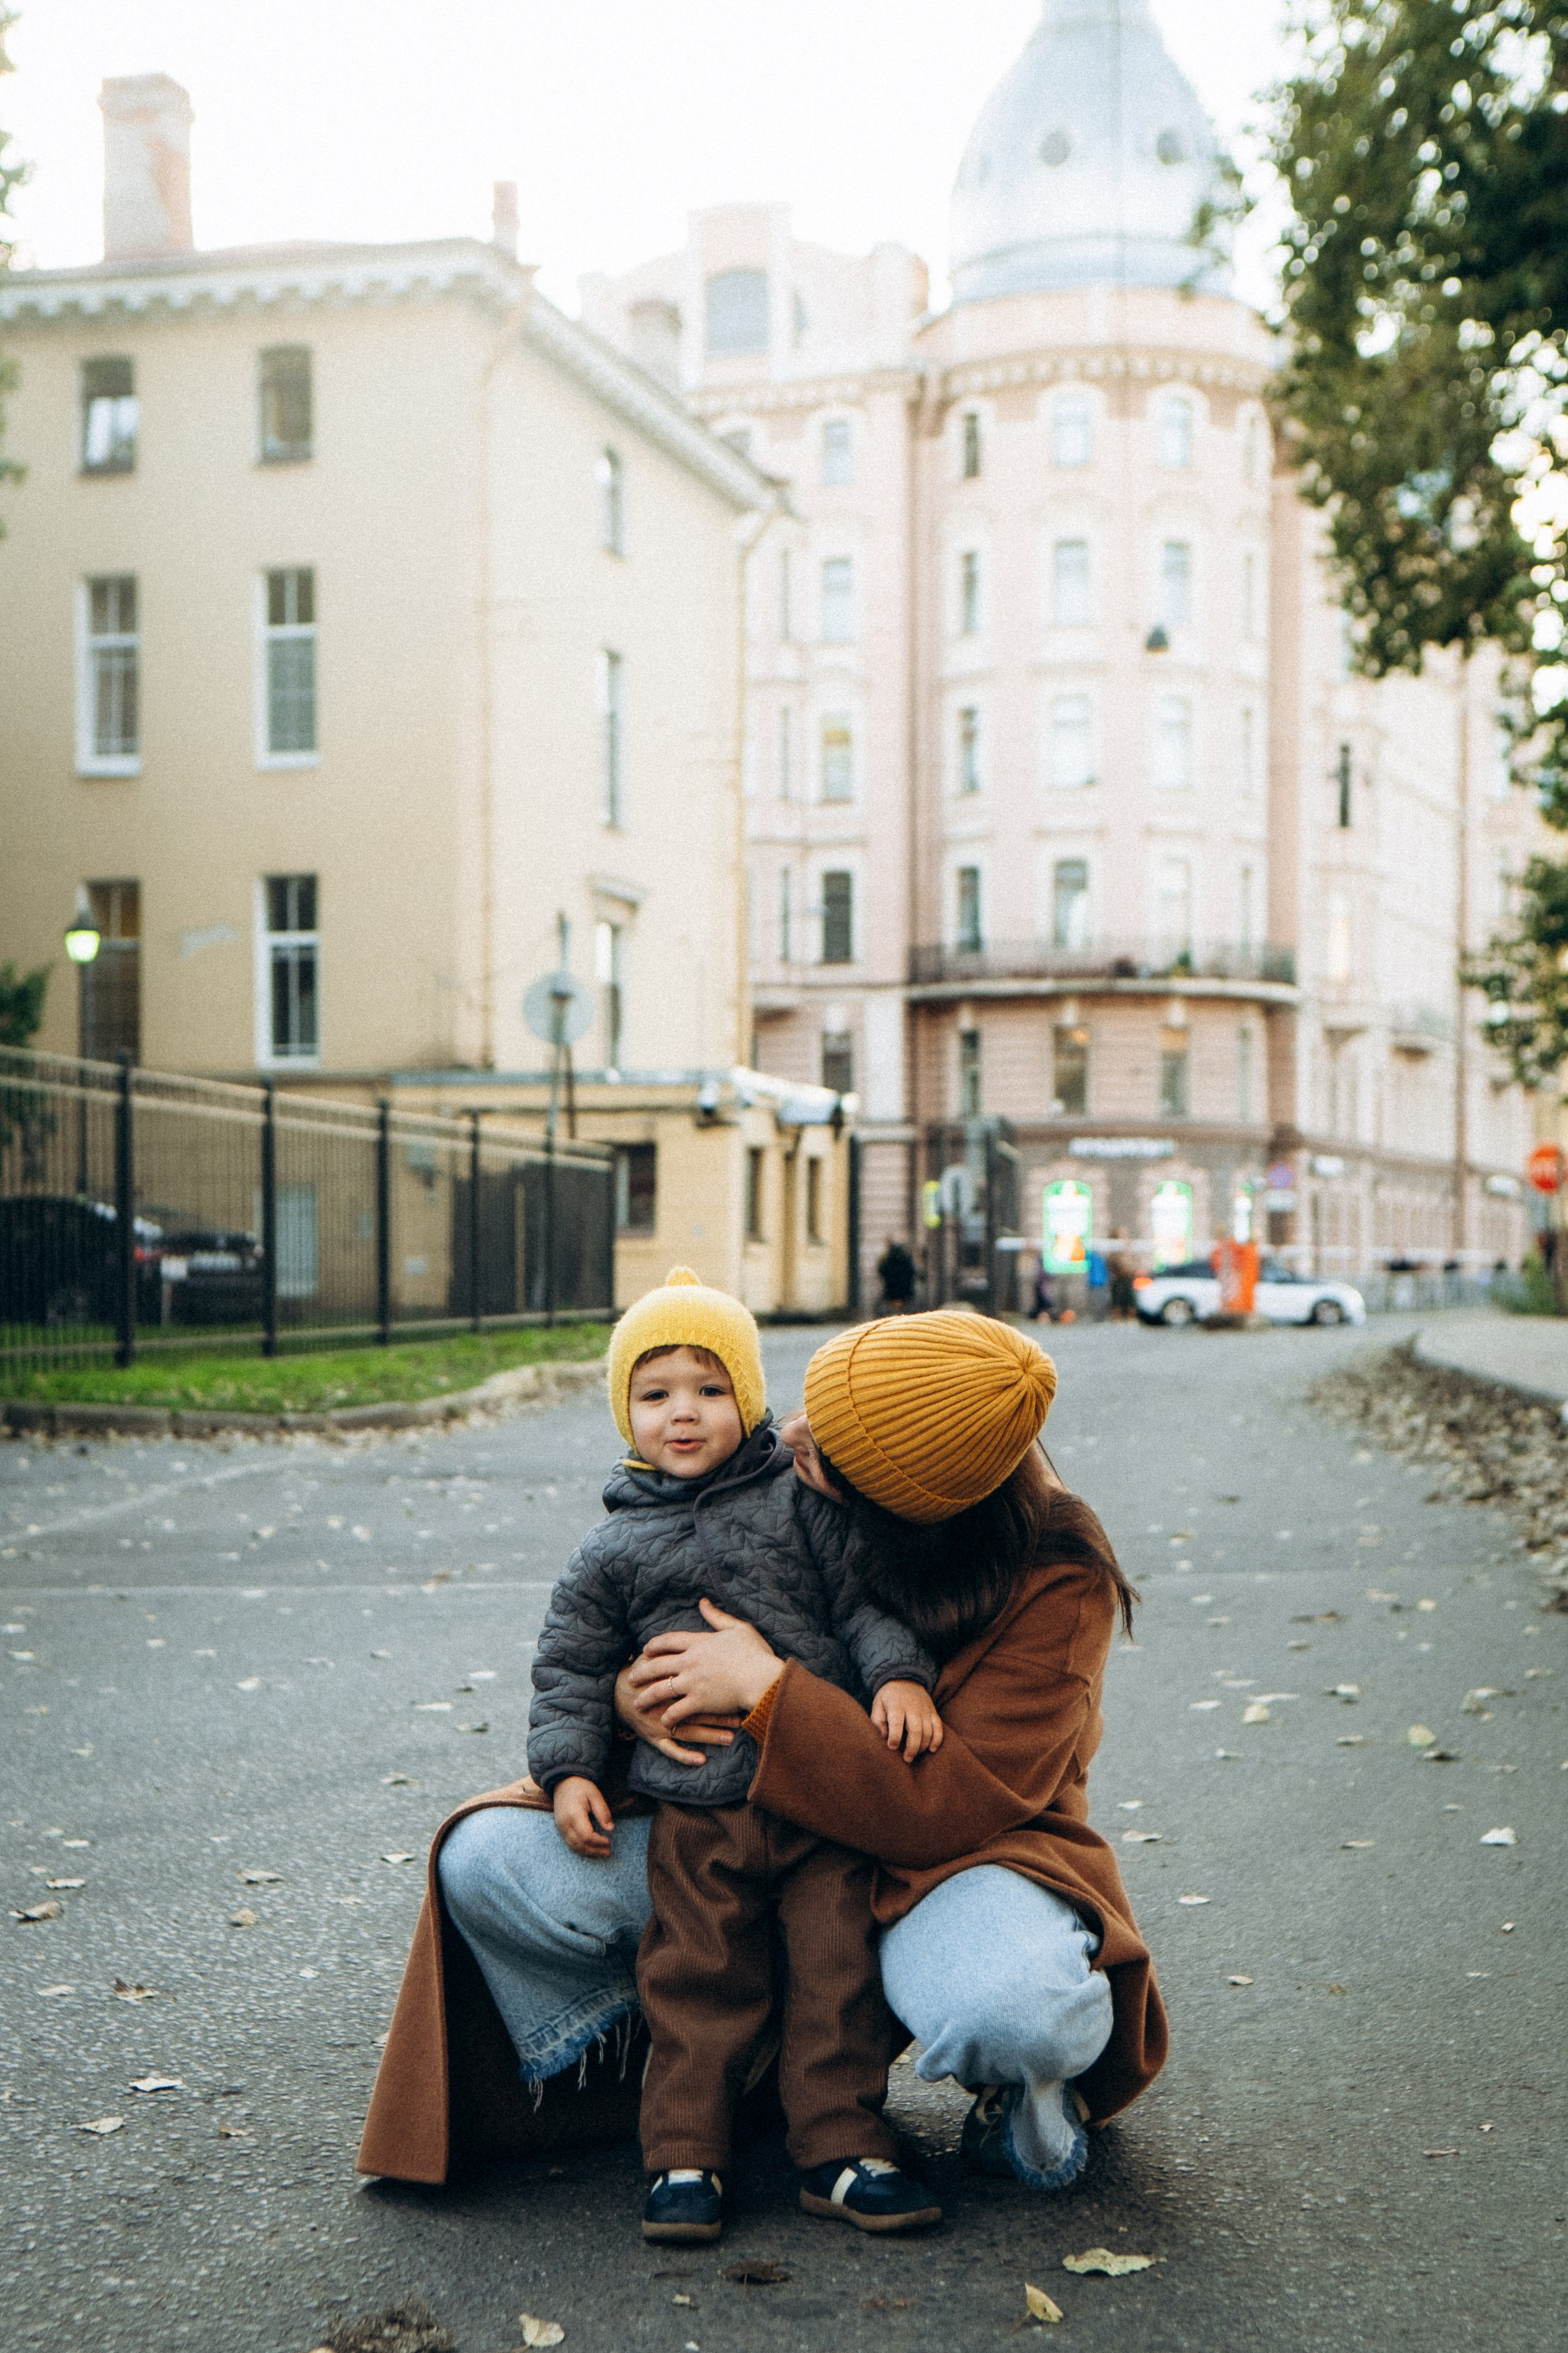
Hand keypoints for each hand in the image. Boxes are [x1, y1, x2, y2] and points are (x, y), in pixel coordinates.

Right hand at [552, 1776, 613, 1858]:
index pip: (586, 1836)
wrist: (563, 1781)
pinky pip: (570, 1843)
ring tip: (602, 1853)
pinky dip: (581, 1848)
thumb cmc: (581, 1787)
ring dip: (588, 1852)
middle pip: (579, 1844)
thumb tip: (610, 1829)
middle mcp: (565, 1823)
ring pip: (574, 1846)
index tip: (609, 1841)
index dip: (598, 1841)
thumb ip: (603, 1812)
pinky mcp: (560, 1828)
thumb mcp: (595, 1795)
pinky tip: (591, 1849)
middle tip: (608, 1852)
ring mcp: (561, 1827)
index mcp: (574, 1815)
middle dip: (594, 1850)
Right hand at [613, 1660, 740, 1768]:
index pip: (694, 1684)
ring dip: (708, 1735)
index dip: (715, 1688)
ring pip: (687, 1731)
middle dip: (717, 1715)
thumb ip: (672, 1648)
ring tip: (729, 1738)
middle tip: (738, 1718)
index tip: (735, 1691)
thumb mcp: (653, 1656)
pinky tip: (701, 1760)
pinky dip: (685, 1756)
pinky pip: (670, 1749)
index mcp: (666, 1680)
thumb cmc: (642, 1672)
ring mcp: (658, 1722)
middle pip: (693, 1709)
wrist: (616, 1693)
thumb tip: (699, 1627)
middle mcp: (663, 1703)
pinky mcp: (653, 1737)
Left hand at [625, 1598, 781, 1723]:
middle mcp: (690, 1661)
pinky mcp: (698, 1702)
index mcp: (699, 1642)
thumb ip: (717, 1616)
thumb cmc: (755, 1653)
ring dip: (646, 1697)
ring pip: (660, 1690)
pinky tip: (664, 1721)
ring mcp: (692, 1682)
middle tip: (631, 1678)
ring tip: (637, 1703)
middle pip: (657, 1665)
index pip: (668, 1640)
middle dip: (641, 1672)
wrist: (763, 1679)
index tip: (645, 1650)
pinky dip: (668, 1717)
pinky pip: (676, 1711)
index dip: (654, 1645)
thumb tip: (702, 1602)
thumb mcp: (738, 1628)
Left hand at [871, 1679, 944, 1762]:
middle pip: (916, 1730)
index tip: (892, 1747)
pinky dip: (937, 1739)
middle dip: (912, 1747)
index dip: (895, 1737)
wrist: (905, 1678)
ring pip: (928, 1731)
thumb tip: (884, 1737)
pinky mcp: (933, 1712)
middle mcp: (912, 1707)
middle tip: (907, 1759)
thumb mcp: (877, 1705)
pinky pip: (939, 1727)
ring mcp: (925, 1709)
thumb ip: (878, 1721)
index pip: (897, 1723)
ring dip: (922, 1746)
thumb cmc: (888, 1697)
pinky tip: (932, 1749)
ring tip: (914, 1755)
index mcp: (896, 1705)